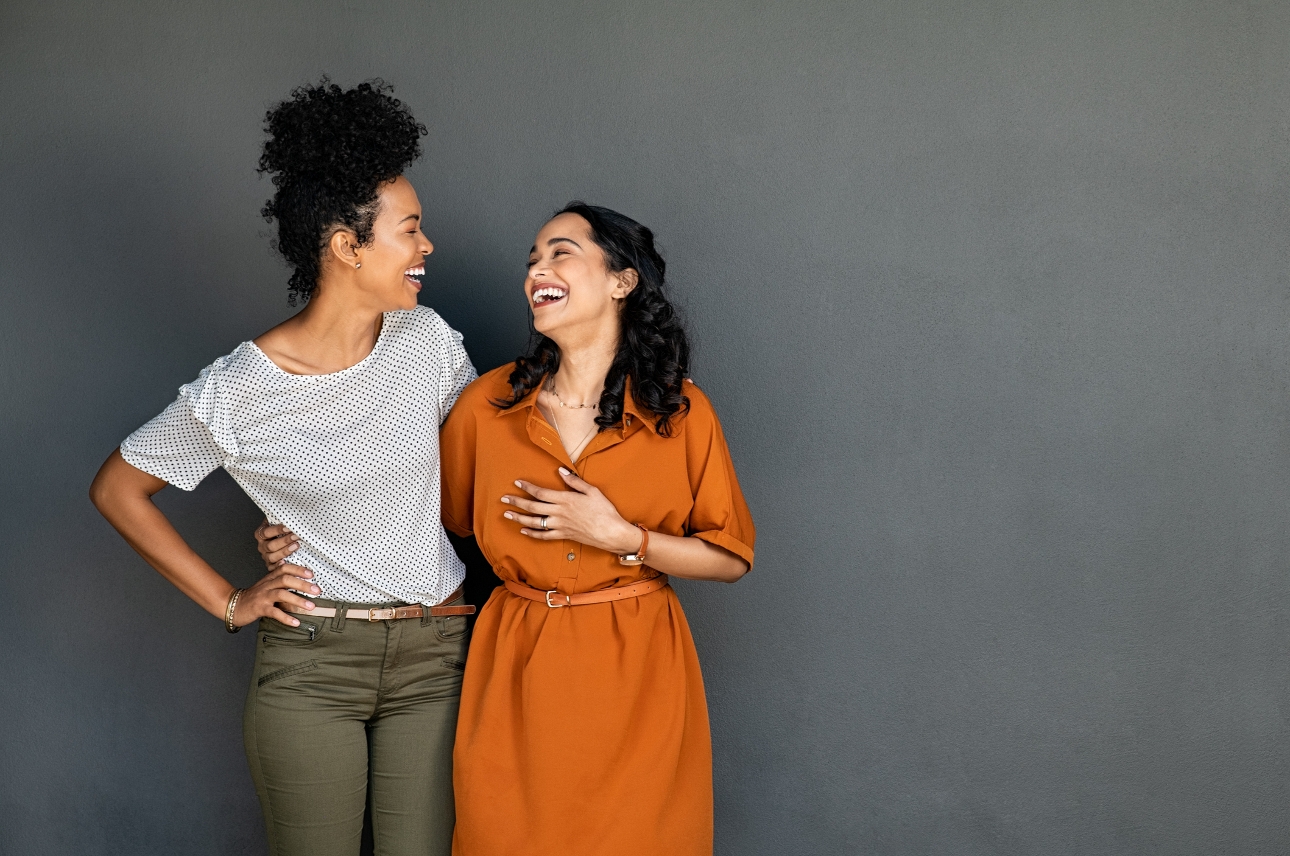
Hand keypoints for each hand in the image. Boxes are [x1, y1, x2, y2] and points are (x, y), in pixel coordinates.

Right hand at [239, 519, 317, 627]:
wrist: (234, 606)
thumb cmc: (254, 596)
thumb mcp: (266, 583)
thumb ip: (278, 576)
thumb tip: (289, 565)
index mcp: (270, 578)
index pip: (285, 568)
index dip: (298, 569)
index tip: (312, 574)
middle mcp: (267, 585)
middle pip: (285, 580)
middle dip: (302, 584)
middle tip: (317, 590)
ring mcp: (263, 597)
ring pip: (281, 594)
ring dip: (298, 600)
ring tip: (311, 606)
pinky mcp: (260, 609)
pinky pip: (274, 612)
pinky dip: (286, 618)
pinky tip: (296, 623)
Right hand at [255, 519, 299, 569]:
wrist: (280, 541)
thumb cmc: (281, 531)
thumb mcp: (278, 523)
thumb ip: (280, 518)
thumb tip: (292, 510)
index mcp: (260, 534)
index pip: (267, 532)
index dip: (278, 530)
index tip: (289, 527)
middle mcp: (262, 546)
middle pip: (270, 545)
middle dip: (284, 541)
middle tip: (296, 536)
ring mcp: (266, 556)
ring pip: (272, 556)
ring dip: (285, 551)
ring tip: (296, 546)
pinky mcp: (270, 565)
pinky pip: (273, 567)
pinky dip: (279, 565)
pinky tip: (286, 562)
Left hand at [501, 468, 642, 554]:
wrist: (611, 533)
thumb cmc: (604, 511)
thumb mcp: (592, 491)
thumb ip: (575, 481)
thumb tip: (561, 471)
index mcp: (565, 499)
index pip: (541, 492)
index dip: (527, 487)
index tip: (517, 483)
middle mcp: (559, 513)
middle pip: (532, 507)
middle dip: (516, 502)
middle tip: (504, 499)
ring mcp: (560, 526)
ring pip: (534, 522)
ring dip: (519, 518)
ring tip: (507, 514)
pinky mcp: (563, 535)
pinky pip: (544, 536)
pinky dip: (532, 533)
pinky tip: (524, 530)